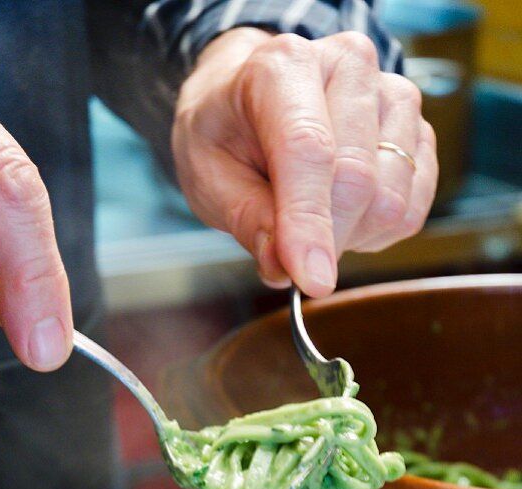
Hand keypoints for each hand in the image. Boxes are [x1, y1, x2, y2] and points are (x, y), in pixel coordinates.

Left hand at [172, 29, 437, 296]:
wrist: (248, 99)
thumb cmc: (226, 133)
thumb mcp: (208, 176)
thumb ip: (247, 220)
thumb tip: (283, 268)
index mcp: (284, 66)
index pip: (310, 150)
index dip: (310, 223)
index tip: (312, 281)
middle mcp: (350, 67)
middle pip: (358, 181)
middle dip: (324, 238)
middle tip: (289, 254)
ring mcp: (394, 96)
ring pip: (390, 201)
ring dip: (349, 235)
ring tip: (311, 217)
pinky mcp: (418, 132)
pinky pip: (411, 210)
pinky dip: (374, 232)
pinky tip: (342, 214)